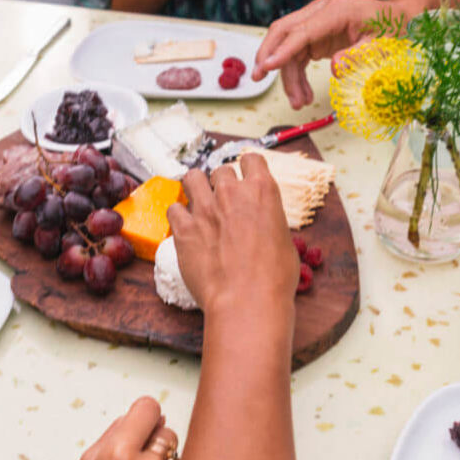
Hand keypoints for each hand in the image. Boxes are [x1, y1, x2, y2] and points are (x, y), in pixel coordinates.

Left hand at [168, 154, 297, 316]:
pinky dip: (178, 215)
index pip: (251, 160)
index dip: (247, 168)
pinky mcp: (184, 228)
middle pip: (220, 170)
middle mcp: (231, 193)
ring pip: (192, 178)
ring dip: (195, 188)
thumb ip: (270, 225)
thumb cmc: (273, 279)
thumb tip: (264, 229)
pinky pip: (173, 208)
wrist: (247, 300)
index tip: (245, 177)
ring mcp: (205, 209)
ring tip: (198, 203)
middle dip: (221, 183)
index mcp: (262, 192)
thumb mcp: (285, 243)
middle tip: (223, 201)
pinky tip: (184, 226)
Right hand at [253, 0, 393, 107]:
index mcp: (335, 11)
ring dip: (288, 77)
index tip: (266, 67)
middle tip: (258, 78)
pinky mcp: (314, 37)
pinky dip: (296, 77)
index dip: (282, 50)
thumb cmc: (390, 29)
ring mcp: (315, 24)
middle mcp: (319, 14)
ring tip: (298, 103)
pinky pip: (297, 57)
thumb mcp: (381, 45)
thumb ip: (359, 56)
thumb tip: (336, 69)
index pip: (301, 31)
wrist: (396, 19)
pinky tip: (303, 95)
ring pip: (288, 49)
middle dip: (267, 55)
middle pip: (282, 31)